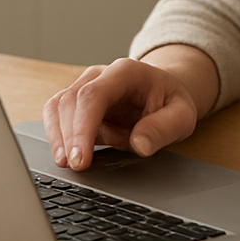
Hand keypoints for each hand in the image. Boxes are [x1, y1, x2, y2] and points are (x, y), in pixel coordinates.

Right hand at [42, 56, 201, 170]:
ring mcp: (85, 86)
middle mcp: (100, 75)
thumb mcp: (182, 115)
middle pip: (70, 100)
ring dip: (57, 137)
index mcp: (126, 72)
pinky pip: (57, 116)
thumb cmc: (171, 102)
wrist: (165, 92)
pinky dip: (57, 137)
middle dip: (68, 137)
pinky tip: (64, 156)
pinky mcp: (77, 103)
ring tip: (66, 164)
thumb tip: (140, 144)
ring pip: (57, 107)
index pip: (94, 95)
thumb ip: (164, 128)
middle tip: (75, 168)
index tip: (81, 158)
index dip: (82, 128)